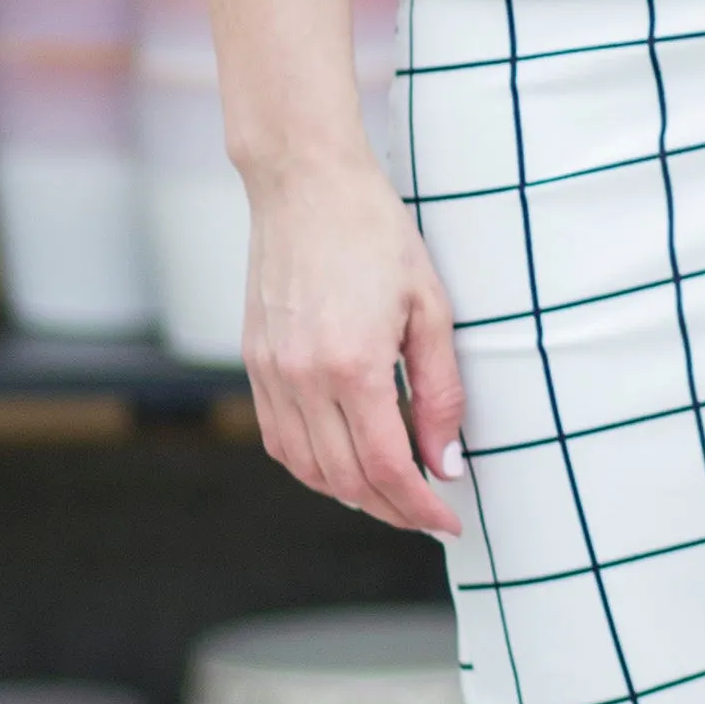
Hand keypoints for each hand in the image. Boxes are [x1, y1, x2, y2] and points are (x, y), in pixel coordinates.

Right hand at [241, 152, 467, 538]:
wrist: (304, 183)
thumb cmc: (375, 233)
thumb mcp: (430, 307)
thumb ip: (439, 391)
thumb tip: (445, 462)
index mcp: (351, 365)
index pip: (385, 467)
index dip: (420, 506)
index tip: (449, 520)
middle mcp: (301, 378)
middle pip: (345, 479)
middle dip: (392, 508)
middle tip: (429, 513)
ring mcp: (270, 372)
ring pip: (306, 468)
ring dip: (350, 494)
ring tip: (392, 494)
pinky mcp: (254, 362)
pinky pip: (278, 439)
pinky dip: (312, 465)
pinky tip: (344, 462)